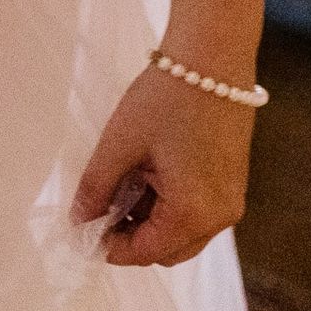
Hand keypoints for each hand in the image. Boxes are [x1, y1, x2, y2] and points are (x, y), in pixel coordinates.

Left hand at [71, 63, 255, 266]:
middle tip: (97, 208)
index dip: (109, 247)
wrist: (213, 58)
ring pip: (183, 233)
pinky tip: (144, 175)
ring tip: (118, 185)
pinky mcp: (231, 183)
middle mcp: (220, 217)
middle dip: (129, 237)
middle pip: (167, 250)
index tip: (80, 230)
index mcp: (193, 213)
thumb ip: (96, 187)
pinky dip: (167, 205)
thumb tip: (78, 220)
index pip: (144, 253)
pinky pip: (196, 212)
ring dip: (148, 221)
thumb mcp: (120, 144)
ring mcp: (230, 200)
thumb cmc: (166, 98)